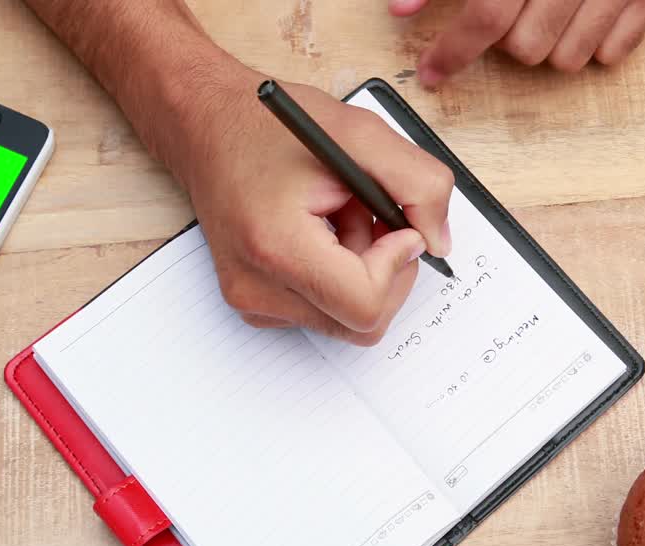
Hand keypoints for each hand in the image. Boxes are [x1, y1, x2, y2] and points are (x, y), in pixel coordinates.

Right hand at [179, 73, 454, 344]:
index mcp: (276, 246)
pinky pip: (324, 312)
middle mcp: (257, 286)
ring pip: (347, 320)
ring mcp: (252, 301)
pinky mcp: (254, 304)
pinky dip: (340, 277)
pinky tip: (325, 232)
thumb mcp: (361, 135)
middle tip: (373, 215)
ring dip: (363, 272)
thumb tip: (438, 242)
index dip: (397, 267)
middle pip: (362, 322)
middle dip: (384, 271)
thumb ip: (419, 185)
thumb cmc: (271, 126)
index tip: (398, 227)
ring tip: (343, 216)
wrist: (206, 125)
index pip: (364, 305)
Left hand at [389, 0, 644, 84]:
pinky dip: (593, 43)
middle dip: (507, 40)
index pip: (487, 16)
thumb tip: (401, 7)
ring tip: (545, 9)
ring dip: (549, 45)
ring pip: (568, 60)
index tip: (431, 73)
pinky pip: (614, 53)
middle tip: (508, 11)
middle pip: (525, 48)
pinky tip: (582, 12)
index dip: (453, 51)